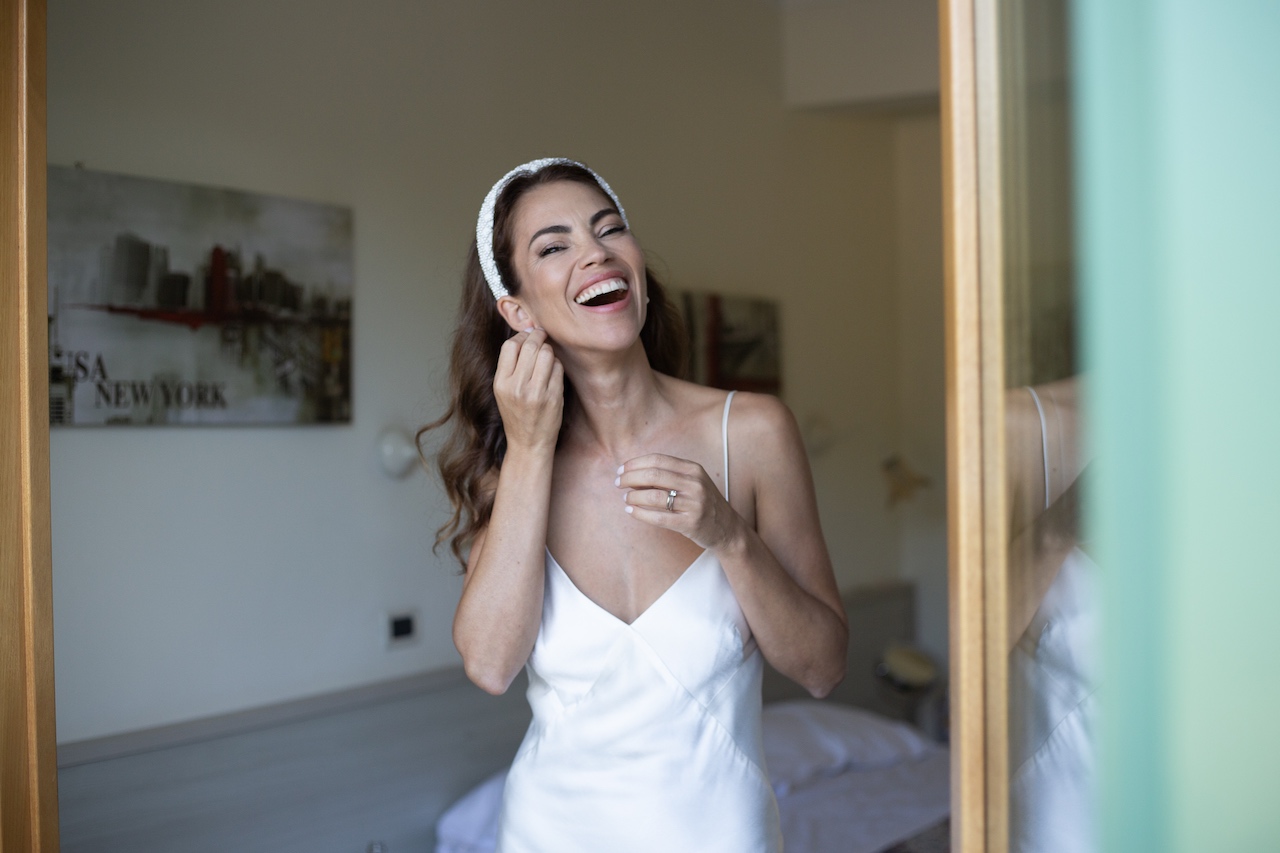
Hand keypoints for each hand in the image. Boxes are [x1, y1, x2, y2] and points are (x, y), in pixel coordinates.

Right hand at [493, 328, 563, 453]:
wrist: (529, 444)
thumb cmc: (517, 414)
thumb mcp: (503, 391)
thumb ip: (511, 366)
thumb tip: (525, 334)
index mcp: (501, 383)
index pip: (510, 346)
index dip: (521, 336)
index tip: (528, 336)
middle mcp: (517, 387)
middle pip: (531, 346)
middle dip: (539, 337)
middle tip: (542, 336)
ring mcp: (537, 392)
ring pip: (547, 354)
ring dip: (549, 351)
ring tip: (547, 358)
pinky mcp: (554, 397)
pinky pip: (558, 368)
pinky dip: (557, 366)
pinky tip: (553, 373)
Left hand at [617, 453, 742, 550]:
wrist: (727, 528)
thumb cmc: (702, 503)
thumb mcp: (691, 482)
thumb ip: (667, 476)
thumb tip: (632, 475)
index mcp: (693, 469)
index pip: (657, 460)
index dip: (635, 464)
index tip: (621, 470)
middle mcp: (695, 483)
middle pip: (653, 475)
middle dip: (630, 478)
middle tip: (618, 483)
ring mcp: (694, 503)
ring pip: (654, 497)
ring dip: (634, 496)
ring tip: (626, 498)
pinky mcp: (690, 523)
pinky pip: (658, 517)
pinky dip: (640, 514)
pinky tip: (631, 511)